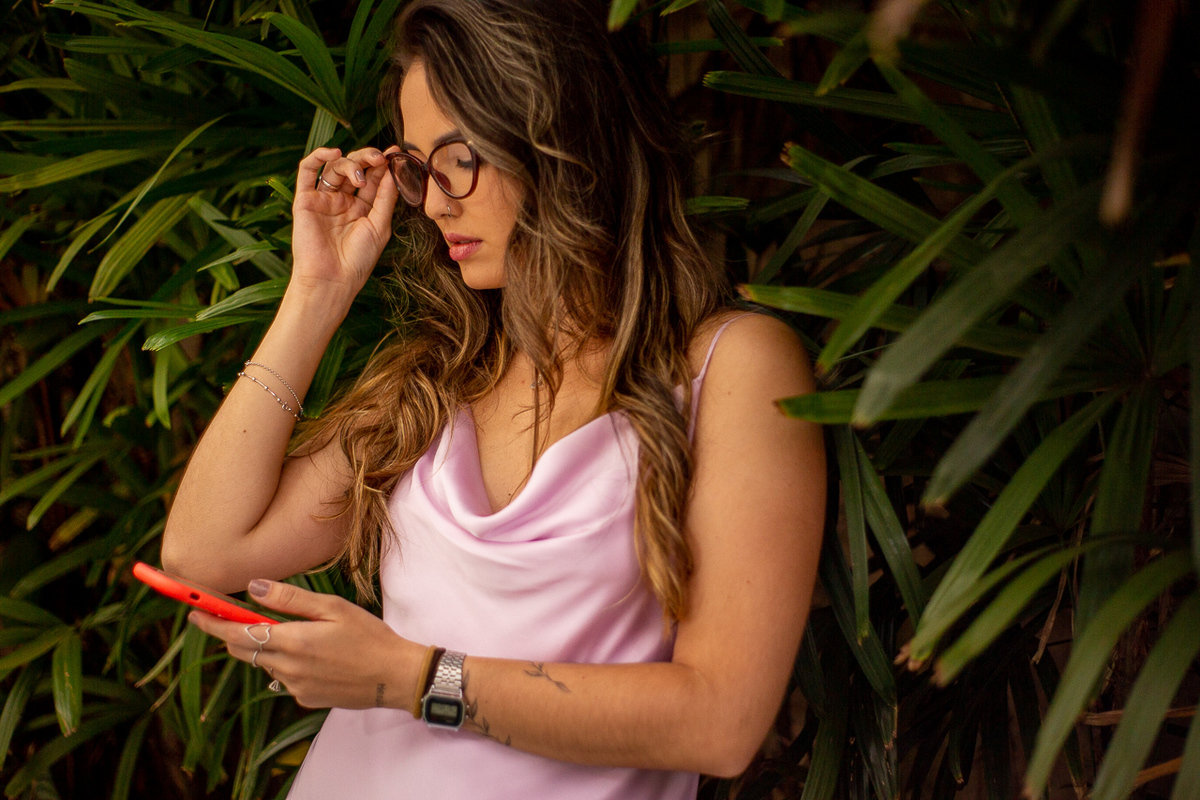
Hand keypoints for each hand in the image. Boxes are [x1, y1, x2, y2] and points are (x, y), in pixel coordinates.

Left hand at [188, 579, 422, 709]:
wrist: (395, 676)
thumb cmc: (369, 636)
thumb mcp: (333, 608)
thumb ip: (291, 599)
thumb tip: (254, 587)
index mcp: (292, 642)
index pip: (236, 632)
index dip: (212, 622)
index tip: (194, 612)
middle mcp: (286, 668)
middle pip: (244, 650)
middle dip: (235, 633)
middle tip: (241, 615)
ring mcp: (294, 687)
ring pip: (265, 663)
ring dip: (267, 647)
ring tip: (298, 633)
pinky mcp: (305, 699)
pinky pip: (284, 678)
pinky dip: (288, 663)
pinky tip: (316, 656)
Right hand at [288, 146, 400, 296]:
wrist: (332, 279)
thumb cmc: (358, 259)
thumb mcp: (380, 225)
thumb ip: (386, 197)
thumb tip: (395, 169)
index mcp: (362, 208)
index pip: (373, 179)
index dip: (383, 165)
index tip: (396, 153)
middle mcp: (342, 201)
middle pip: (354, 169)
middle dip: (367, 159)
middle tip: (379, 158)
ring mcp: (323, 199)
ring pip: (335, 167)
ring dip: (350, 164)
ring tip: (359, 177)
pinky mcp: (305, 200)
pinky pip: (307, 171)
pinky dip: (318, 157)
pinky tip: (333, 153)